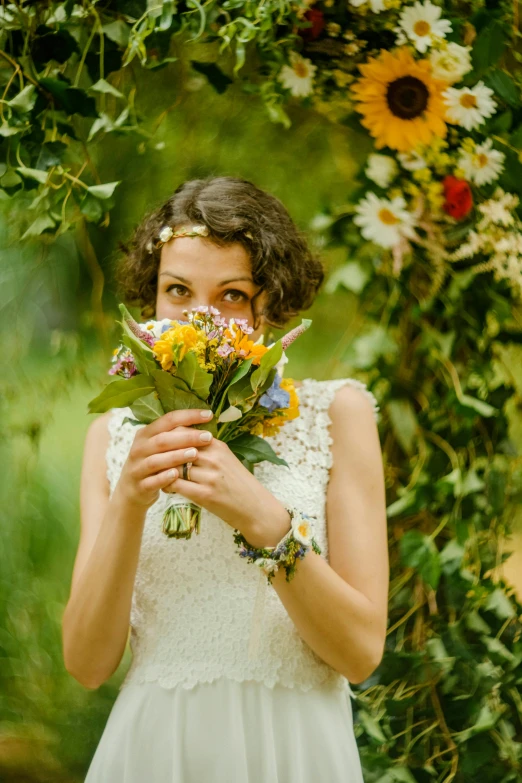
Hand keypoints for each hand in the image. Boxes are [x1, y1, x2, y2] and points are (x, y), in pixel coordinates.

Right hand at [117, 408, 214, 509]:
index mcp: (146, 434)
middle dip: (187, 437)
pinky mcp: (140, 486)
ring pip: (156, 460)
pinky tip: (177, 475)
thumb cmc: (153, 464)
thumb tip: (204, 423)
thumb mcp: (159, 447)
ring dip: (176, 456)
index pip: (168, 419)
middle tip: (208, 437)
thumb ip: (176, 435)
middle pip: (163, 439)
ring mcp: (138, 467)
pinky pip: (152, 481)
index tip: (208, 414)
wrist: (132, 491)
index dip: (189, 416)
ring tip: (195, 454)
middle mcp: (139, 448)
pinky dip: (164, 478)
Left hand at [164, 436, 287, 536]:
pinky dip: (168, 485)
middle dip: (164, 454)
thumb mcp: (227, 460)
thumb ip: (207, 450)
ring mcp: (210, 476)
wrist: (256, 509)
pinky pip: (177, 485)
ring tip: (160, 475)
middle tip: (155, 460)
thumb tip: (181, 442)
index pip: (185, 432)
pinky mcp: (205, 494)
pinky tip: (168, 488)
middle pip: (177, 448)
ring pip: (175, 467)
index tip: (160, 444)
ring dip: (164, 471)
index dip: (169, 438)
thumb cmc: (239, 485)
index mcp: (218, 446)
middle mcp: (214, 458)